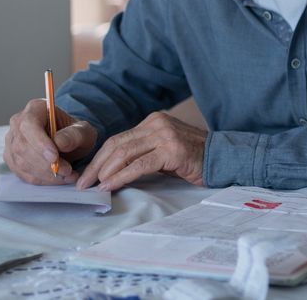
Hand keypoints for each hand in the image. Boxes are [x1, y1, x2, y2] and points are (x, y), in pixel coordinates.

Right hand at [4, 98, 96, 184]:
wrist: (70, 142)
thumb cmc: (76, 133)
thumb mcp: (84, 131)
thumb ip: (74, 135)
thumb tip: (58, 142)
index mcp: (35, 108)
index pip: (29, 125)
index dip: (40, 143)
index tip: (55, 157)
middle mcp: (18, 123)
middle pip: (22, 146)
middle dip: (45, 163)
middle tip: (67, 171)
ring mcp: (12, 141)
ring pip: (21, 162)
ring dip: (45, 174)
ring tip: (67, 175)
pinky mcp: (12, 158)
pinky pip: (22, 173)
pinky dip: (41, 180)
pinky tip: (58, 179)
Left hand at [75, 112, 206, 191]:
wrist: (223, 158)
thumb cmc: (193, 158)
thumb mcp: (164, 150)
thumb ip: (142, 153)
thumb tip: (111, 171)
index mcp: (153, 121)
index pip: (118, 139)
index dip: (98, 158)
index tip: (86, 176)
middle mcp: (157, 123)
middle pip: (117, 144)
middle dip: (96, 166)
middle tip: (83, 184)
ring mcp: (164, 135)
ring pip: (124, 153)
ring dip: (105, 172)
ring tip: (94, 187)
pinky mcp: (171, 150)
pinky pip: (139, 165)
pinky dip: (121, 176)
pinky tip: (111, 186)